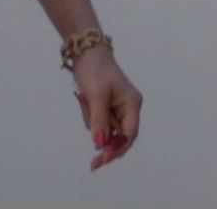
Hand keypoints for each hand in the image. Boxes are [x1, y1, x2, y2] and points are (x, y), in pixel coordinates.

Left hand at [72, 48, 142, 170]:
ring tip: (84, 99)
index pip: (129, 134)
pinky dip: (91, 118)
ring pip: (108, 131)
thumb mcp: (96, 96)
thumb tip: (100, 145)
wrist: (86, 51)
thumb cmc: (94, 69)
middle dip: (106, 146)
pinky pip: (100, 122)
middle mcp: (129, 108)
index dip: (117, 148)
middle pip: (121, 137)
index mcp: (132, 104)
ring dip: (94, 124)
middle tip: (93, 164)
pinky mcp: (108, 107)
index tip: (103, 159)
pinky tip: (84, 99)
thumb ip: (99, 121)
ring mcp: (119, 108)